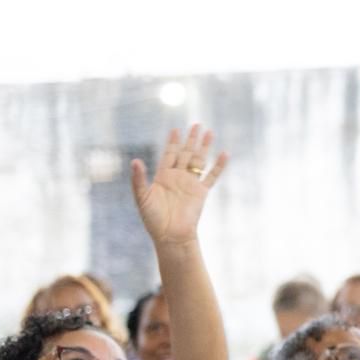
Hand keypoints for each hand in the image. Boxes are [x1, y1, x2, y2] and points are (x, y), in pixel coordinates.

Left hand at [130, 124, 227, 247]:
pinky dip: (219, 165)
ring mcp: (190, 184)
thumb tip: (135, 160)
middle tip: (196, 124)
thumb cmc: (153, 219)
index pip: (169, 154)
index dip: (173, 141)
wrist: (170, 235)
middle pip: (186, 153)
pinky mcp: (201, 193)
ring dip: (204, 147)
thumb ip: (139, 179)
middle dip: (191, 139)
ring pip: (199, 161)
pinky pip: (212, 176)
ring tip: (210, 132)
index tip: (176, 129)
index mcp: (163, 176)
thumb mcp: (141, 197)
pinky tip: (224, 153)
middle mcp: (178, 177)